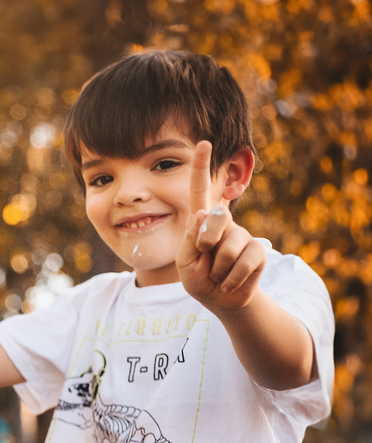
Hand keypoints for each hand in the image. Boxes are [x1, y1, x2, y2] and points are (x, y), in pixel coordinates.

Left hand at [175, 140, 265, 313]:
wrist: (221, 300)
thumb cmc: (199, 278)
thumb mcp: (185, 261)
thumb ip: (190, 239)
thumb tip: (202, 212)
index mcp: (201, 222)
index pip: (200, 191)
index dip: (202, 167)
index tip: (203, 143)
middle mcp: (223, 223)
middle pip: (216, 219)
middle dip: (206, 244)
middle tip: (205, 258)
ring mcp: (242, 235)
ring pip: (228, 248)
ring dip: (217, 269)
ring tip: (217, 273)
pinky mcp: (258, 250)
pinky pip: (245, 262)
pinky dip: (232, 278)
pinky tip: (229, 281)